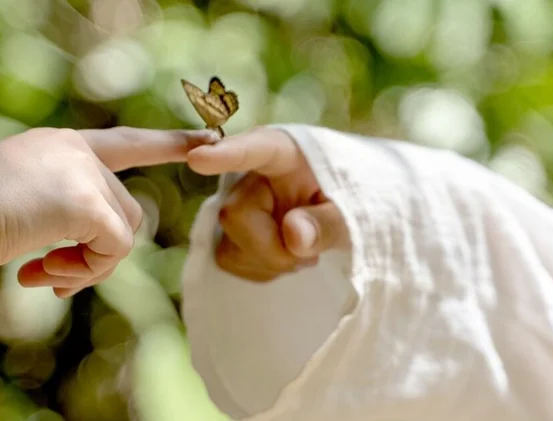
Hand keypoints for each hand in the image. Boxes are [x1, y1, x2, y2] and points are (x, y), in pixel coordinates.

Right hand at [0, 127, 213, 296]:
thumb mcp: (17, 208)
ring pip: (124, 231)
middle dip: (95, 253)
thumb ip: (60, 214)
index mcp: (57, 147)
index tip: (206, 141)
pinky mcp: (87, 200)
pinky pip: (115, 249)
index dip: (164, 145)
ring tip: (44, 274)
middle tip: (52, 275)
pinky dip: (84, 272)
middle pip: (124, 211)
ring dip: (88, 265)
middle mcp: (75, 150)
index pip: (123, 143)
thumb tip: (104, 245)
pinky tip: (38, 275)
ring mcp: (81, 171)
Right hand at [187, 127, 348, 281]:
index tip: (198, 159)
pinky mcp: (228, 232)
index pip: (254, 150)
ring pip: (229, 245)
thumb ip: (327, 223)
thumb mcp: (354, 215)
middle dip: (274, 248)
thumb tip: (293, 234)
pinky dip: (261, 271)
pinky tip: (282, 259)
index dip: (226, 154)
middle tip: (310, 254)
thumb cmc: (350, 204)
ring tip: (300, 252)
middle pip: (235, 214)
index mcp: (285, 152)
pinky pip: (228, 260)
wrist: (341, 219)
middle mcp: (251, 173)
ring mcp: (236, 203)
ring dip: (271, 263)